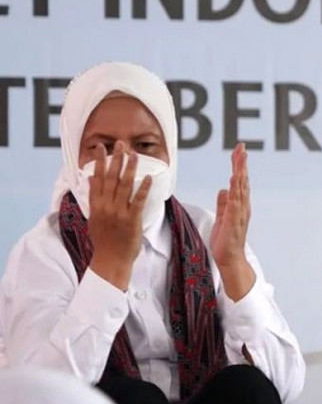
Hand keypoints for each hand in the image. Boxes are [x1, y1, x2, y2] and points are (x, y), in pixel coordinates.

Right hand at [88, 142, 151, 290]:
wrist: (110, 260)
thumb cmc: (103, 240)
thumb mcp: (93, 217)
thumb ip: (94, 198)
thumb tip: (92, 179)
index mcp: (96, 205)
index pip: (96, 178)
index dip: (99, 162)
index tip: (101, 148)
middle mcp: (106, 206)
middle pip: (111, 178)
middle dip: (116, 159)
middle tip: (120, 144)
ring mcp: (119, 213)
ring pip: (125, 186)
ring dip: (130, 168)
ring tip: (135, 155)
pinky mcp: (132, 220)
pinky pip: (138, 201)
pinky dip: (143, 188)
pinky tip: (148, 177)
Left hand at [211, 144, 255, 300]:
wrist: (230, 259)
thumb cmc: (226, 241)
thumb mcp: (222, 217)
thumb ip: (223, 204)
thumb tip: (224, 190)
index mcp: (239, 205)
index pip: (239, 182)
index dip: (238, 166)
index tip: (239, 151)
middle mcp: (242, 207)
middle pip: (242, 181)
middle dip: (241, 164)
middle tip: (241, 147)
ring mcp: (239, 214)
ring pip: (240, 189)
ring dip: (240, 173)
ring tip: (240, 159)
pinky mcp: (233, 222)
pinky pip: (235, 204)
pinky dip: (235, 192)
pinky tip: (233, 181)